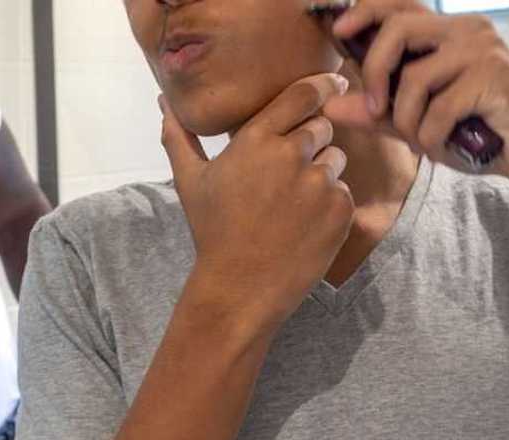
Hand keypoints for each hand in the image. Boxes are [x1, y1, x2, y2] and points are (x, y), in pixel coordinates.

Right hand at [161, 73, 356, 332]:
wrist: (240, 288)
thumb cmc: (213, 233)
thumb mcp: (190, 182)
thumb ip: (179, 136)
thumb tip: (165, 102)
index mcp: (257, 140)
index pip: (305, 94)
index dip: (323, 86)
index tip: (334, 83)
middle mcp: (292, 155)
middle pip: (322, 127)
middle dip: (311, 142)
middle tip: (287, 174)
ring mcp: (320, 183)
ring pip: (336, 160)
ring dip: (321, 174)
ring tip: (292, 205)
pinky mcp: (340, 210)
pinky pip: (344, 192)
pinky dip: (330, 205)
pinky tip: (303, 226)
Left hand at [326, 0, 508, 186]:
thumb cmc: (478, 135)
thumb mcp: (419, 123)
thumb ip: (377, 113)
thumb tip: (330, 106)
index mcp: (448, 32)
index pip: (400, 6)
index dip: (364, 11)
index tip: (338, 31)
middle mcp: (467, 30)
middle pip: (397, 29)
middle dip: (375, 73)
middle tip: (375, 110)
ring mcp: (483, 49)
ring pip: (414, 78)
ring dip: (409, 121)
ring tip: (425, 141)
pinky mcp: (495, 76)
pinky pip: (438, 108)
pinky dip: (432, 138)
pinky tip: (446, 148)